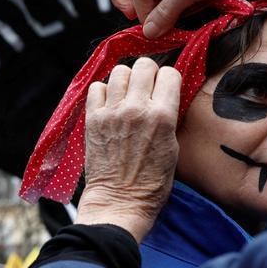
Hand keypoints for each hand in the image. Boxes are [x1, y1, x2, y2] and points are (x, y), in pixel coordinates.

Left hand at [78, 59, 181, 241]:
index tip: (165, 89)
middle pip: (144, 65)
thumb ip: (169, 117)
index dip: (169, 79)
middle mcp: (137, 109)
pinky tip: (109, 105)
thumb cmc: (152, 183)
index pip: (169, 73)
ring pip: (119, 71)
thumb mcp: (174, 148)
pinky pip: (96, 87)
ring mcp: (112, 112)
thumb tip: (164, 96)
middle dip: (148, 73)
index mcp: (163, 116)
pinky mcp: (93, 119)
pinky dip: (103, 92)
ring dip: (125, 80)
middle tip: (146, 88)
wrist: (120, 202)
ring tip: (126, 95)